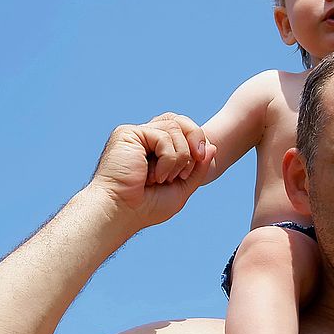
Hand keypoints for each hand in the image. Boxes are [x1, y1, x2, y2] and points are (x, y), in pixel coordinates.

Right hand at [90, 112, 216, 229]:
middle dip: (194, 140)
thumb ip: (197, 169)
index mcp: (155, 149)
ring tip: (165, 178)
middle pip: (180, 121)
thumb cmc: (146, 207)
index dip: (197, 141)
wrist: (120, 213)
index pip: (182, 129)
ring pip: (175, 128)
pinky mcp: (129, 133)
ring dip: (179, 157)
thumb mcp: (181, 188)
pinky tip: (155, 176)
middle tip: (191, 164)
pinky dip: (168, 158)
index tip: (200, 160)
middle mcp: (145, 138)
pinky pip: (163, 136)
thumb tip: (213, 147)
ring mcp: (136, 134)